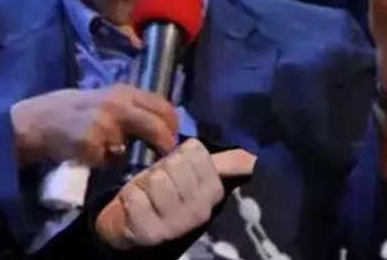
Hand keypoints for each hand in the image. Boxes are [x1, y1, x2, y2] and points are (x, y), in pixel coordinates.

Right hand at [10, 84, 178, 166]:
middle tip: (162, 155)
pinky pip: (111, 161)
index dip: (172, 125)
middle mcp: (118, 105)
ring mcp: (106, 125)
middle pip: (158, 125)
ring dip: (132, 155)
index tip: (172, 138)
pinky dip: (107, 163)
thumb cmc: (70, 110)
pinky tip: (95, 157)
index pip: (163, 106)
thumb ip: (129, 108)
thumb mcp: (103, 99)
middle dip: (165, 143)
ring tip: (119, 154)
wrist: (36, 121)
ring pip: (136, 147)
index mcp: (123, 91)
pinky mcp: (93, 145)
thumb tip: (158, 126)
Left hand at [95, 139, 255, 249]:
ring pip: (157, 180)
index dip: (181, 154)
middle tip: (159, 182)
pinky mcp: (150, 234)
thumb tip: (255, 157)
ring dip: (146, 182)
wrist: (132, 223)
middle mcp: (199, 212)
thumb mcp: (193, 173)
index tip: (177, 168)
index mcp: (212, 192)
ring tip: (147, 192)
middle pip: (175, 164)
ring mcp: (176, 226)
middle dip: (162, 167)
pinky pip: (137, 198)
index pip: (196, 153)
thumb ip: (225, 163)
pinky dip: (132, 196)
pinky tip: (134, 204)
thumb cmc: (163, 192)